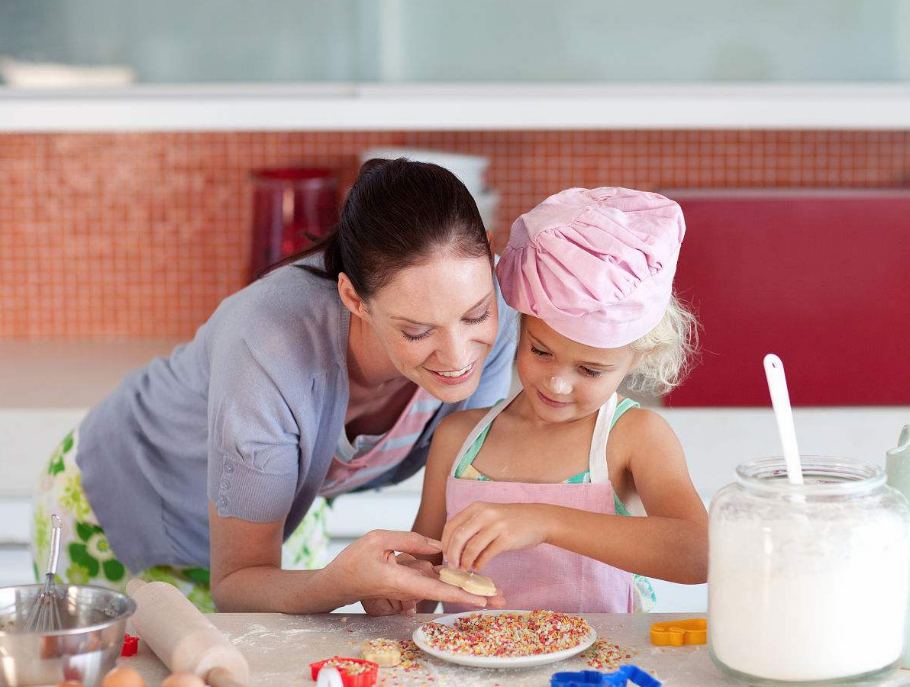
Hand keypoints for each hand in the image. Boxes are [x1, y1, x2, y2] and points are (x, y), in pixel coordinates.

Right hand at [327, 530, 491, 609]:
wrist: (338, 582)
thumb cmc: (353, 561)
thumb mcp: (379, 539)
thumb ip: (410, 540)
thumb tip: (439, 546)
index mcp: (402, 581)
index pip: (437, 590)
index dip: (460, 594)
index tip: (481, 599)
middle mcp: (411, 588)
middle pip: (447, 592)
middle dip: (474, 595)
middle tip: (502, 598)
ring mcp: (412, 587)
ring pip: (443, 585)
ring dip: (466, 587)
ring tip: (495, 591)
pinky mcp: (410, 583)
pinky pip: (433, 580)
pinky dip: (451, 579)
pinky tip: (470, 578)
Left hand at [442, 503, 551, 570]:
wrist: (538, 519)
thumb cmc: (511, 520)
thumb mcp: (489, 515)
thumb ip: (473, 526)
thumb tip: (454, 548)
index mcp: (477, 508)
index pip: (451, 525)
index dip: (445, 542)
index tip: (445, 554)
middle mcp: (484, 514)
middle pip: (458, 537)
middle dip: (452, 554)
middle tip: (452, 566)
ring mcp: (496, 526)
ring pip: (471, 547)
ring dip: (465, 562)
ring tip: (465, 568)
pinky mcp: (506, 539)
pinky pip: (487, 555)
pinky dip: (480, 564)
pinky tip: (479, 567)